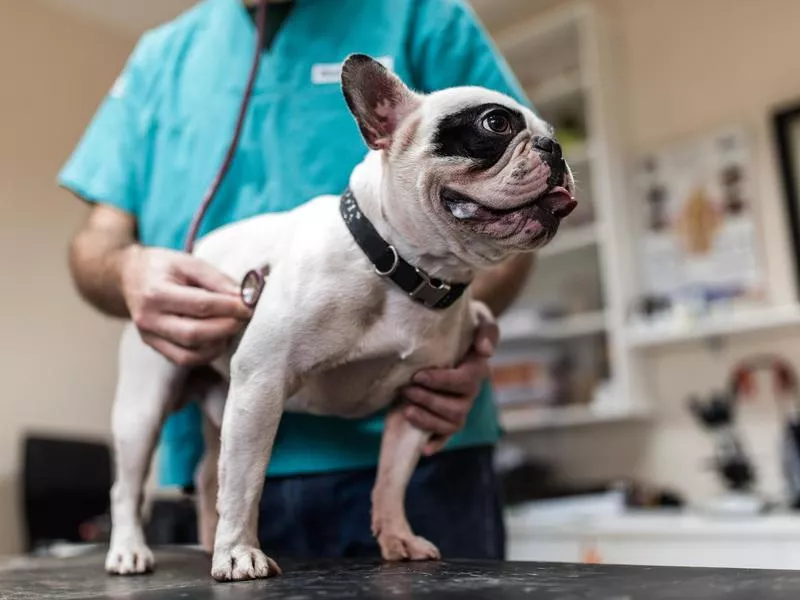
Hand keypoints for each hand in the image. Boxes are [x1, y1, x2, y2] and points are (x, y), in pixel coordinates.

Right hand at [120, 246, 252, 365]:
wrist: (129, 277)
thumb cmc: (162, 267)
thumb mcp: (189, 262)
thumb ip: (217, 279)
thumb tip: (245, 297)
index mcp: (156, 293)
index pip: (200, 305)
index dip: (230, 308)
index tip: (250, 305)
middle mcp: (149, 319)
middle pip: (195, 334)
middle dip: (227, 327)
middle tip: (245, 317)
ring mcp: (149, 337)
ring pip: (190, 354)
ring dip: (219, 342)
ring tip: (232, 325)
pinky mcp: (155, 347)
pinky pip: (185, 359)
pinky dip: (207, 353)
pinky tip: (219, 338)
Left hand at [403, 318, 499, 455]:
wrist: (451, 332)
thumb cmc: (464, 324)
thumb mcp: (479, 317)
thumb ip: (487, 330)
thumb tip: (485, 351)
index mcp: (477, 369)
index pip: (464, 381)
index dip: (441, 381)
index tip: (418, 375)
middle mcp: (470, 392)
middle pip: (457, 407)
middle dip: (429, 400)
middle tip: (406, 390)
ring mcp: (460, 407)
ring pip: (452, 423)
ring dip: (428, 419)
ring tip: (407, 408)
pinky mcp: (447, 417)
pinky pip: (446, 436)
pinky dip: (436, 443)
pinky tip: (424, 448)